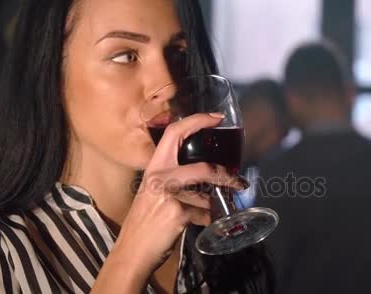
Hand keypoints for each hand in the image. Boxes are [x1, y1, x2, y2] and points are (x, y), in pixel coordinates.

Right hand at [112, 113, 245, 282]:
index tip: (217, 118)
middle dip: (225, 175)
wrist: (132, 252)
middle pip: (202, 168)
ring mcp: (168, 195)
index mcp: (154, 167)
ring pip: (206, 197)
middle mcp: (159, 177)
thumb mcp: (153, 193)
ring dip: (213, 206)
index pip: (174, 133)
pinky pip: (203, 215)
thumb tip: (205, 179)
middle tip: (238, 181)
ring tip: (212, 211)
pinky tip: (200, 224)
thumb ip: (173, 180)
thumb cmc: (144, 224)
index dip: (197, 121)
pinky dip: (206, 221)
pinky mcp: (177, 213)